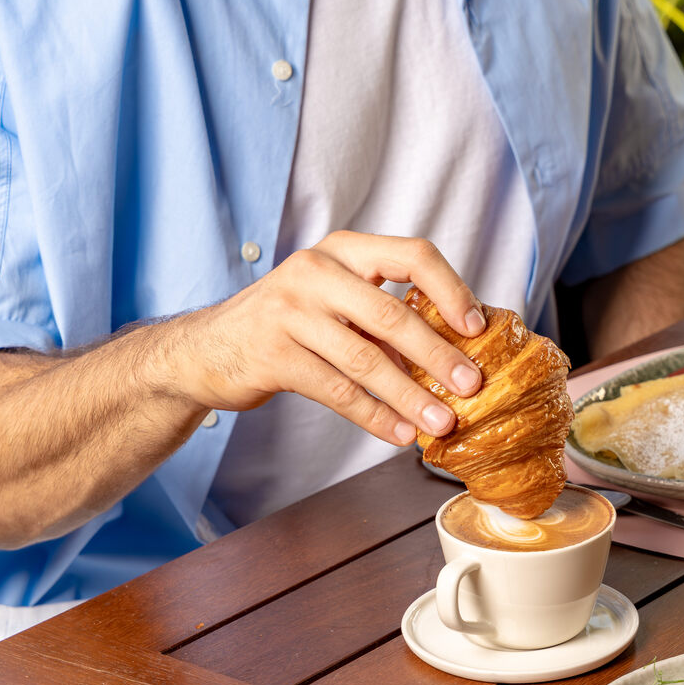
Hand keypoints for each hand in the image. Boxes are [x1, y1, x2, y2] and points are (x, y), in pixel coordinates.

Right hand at [173, 232, 486, 444]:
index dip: (452, 289)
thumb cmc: (290, 323)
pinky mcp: (272, 354)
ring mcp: (289, 311)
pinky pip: (336, 390)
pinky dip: (374, 415)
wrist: (206, 348)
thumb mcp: (337, 299)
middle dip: (439, 355)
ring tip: (441, 422)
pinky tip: (399, 433)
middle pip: (393, 315)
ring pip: (365, 359)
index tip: (477, 326)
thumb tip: (460, 352)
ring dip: (410, 396)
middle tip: (472, 385)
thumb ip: (386, 313)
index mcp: (345, 251)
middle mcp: (316, 271)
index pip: (413, 255)